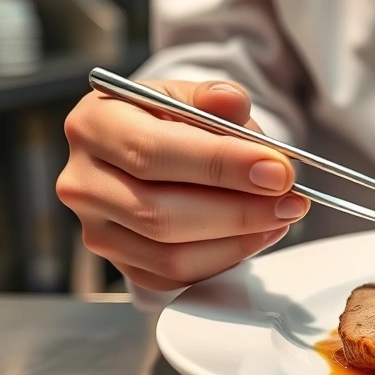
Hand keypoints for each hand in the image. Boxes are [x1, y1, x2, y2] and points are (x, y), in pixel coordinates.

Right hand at [57, 80, 309, 290]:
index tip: (277, 171)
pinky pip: (177, 278)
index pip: (153, 153)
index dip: (221, 166)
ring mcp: (97, 230)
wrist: (153, 148)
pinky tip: (258, 234)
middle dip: (239, 211)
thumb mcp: (191, 96)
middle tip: (291, 201)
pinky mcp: (121, 263)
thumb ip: (214, 100)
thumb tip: (232, 104)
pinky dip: (225, 260)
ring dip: (239, 241)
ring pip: (170, 256)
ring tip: (281, 217)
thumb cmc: (171, 120)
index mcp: (95, 126)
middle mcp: (83, 182)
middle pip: (160, 214)